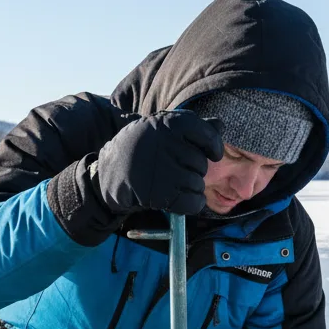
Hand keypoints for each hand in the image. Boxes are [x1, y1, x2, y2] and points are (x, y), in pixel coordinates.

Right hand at [94, 110, 223, 217]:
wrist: (108, 173)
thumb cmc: (140, 149)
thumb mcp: (161, 130)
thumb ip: (192, 127)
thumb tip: (220, 125)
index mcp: (170, 124)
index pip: (207, 135)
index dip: (214, 146)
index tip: (212, 154)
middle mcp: (168, 145)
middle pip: (202, 163)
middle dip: (194, 170)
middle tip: (174, 169)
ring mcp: (165, 170)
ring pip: (198, 184)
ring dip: (190, 188)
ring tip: (171, 183)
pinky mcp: (162, 194)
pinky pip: (193, 203)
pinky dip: (191, 204)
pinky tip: (179, 199)